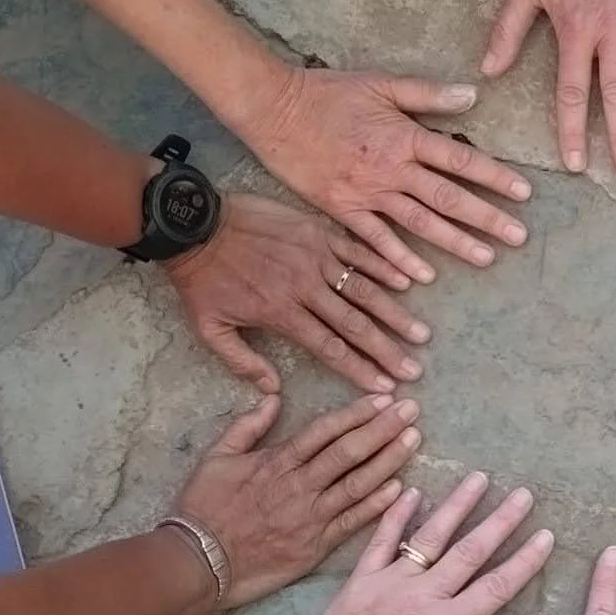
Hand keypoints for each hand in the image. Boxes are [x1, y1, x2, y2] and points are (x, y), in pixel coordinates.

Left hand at [163, 194, 430, 393]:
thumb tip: (273, 391)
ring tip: (421, 333)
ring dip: (395, 313)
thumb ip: (241, 361)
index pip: (330, 348)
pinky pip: (358, 250)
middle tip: (414, 370)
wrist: (194, 224)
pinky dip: (384, 265)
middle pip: (355, 324)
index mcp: (282, 313)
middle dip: (387, 350)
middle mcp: (305, 288)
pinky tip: (409, 281)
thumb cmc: (201, 279)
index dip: (359, 369)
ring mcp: (316, 257)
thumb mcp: (209, 328)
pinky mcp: (318, 231)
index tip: (384, 387)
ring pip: (363, 289)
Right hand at [173, 393, 420, 608]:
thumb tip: (274, 398)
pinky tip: (401, 488)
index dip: (356, 413)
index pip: (325, 431)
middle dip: (383, 428)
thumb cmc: (203, 510)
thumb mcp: (216, 458)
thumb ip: (247, 427)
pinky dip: (377, 505)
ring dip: (389, 459)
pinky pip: (353, 522)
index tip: (383, 398)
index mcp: (276, 462)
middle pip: (349, 452)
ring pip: (358, 483)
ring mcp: (310, 517)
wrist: (197, 563)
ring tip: (414, 439)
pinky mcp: (316, 545)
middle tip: (412, 409)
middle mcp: (299, 485)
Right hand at [240, 66, 532, 282]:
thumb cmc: (328, 92)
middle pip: (447, 197)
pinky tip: (422, 278)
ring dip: (455, 242)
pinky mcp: (341, 209)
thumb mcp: (381, 83)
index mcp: (404, 136)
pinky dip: (398, 260)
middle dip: (486, 218)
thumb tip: (473, 95)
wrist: (273, 108)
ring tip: (486, 258)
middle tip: (519, 238)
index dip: (495, 176)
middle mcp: (391, 168)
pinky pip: (374, 240)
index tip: (524, 192)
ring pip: (419, 222)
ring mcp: (366, 192)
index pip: (460, 159)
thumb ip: (427, 94)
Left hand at [294, 471, 554, 614]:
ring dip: (457, 504)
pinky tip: (413, 490)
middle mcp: (422, 597)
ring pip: (430, 536)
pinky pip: (381, 540)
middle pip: (471, 550)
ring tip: (478, 478)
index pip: (498, 585)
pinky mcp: (359, 581)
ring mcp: (389, 584)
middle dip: (501, 520)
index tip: (546, 536)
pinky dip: (397, 514)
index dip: (525, 559)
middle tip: (523, 495)